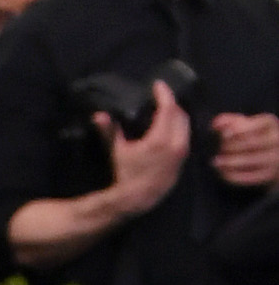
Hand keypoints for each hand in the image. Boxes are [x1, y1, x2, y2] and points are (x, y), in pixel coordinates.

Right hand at [99, 78, 194, 217]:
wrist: (137, 199)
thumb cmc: (126, 174)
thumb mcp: (117, 150)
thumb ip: (110, 130)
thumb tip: (98, 115)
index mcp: (159, 139)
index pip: (168, 108)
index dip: (164, 93)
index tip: (158, 85)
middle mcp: (176, 144)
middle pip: (180, 114)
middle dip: (171, 103)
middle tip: (161, 98)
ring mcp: (182, 152)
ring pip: (185, 126)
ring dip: (177, 115)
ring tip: (166, 110)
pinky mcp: (183, 160)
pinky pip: (185, 137)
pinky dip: (179, 128)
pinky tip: (170, 127)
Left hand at [212, 107, 278, 190]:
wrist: (272, 156)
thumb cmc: (253, 136)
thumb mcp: (244, 125)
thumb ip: (229, 122)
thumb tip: (215, 124)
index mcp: (269, 123)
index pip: (254, 125)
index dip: (238, 130)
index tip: (224, 135)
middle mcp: (275, 139)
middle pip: (251, 143)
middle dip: (233, 146)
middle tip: (221, 149)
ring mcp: (274, 157)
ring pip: (250, 160)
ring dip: (230, 162)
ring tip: (216, 162)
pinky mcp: (269, 174)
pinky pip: (251, 176)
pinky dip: (235, 174)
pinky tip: (223, 172)